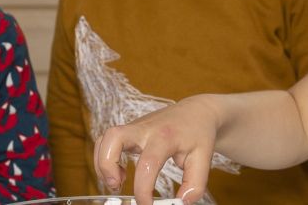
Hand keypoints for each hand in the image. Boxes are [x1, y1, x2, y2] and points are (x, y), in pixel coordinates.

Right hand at [94, 96, 221, 204]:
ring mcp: (135, 128)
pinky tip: (120, 173)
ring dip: (103, 163)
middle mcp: (146, 129)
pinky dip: (106, 159)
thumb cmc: (199, 134)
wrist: (197, 111)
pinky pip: (108, 142)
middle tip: (117, 186)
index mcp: (166, 137)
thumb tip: (181, 202)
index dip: (143, 189)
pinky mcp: (130, 131)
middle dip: (107, 164)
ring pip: (105, 138)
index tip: (147, 204)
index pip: (148, 164)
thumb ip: (195, 183)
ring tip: (117, 182)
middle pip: (114, 137)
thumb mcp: (204, 159)